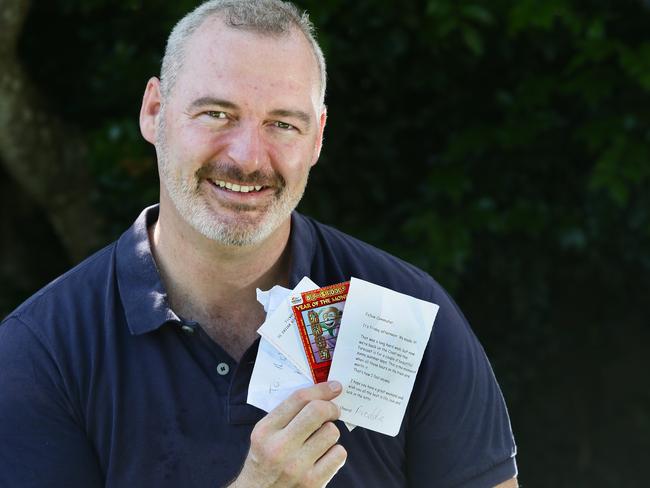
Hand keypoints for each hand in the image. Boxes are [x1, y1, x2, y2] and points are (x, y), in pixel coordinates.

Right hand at [230, 381, 346, 487]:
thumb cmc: (264, 461)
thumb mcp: (264, 435)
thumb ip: (286, 415)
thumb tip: (319, 395)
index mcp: (266, 431)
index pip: (298, 399)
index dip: (321, 389)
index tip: (334, 387)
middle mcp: (280, 447)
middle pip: (318, 411)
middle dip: (331, 407)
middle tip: (333, 410)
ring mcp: (297, 467)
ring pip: (331, 432)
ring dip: (330, 432)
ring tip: (321, 439)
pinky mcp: (313, 483)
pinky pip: (339, 454)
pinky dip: (335, 452)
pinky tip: (324, 456)